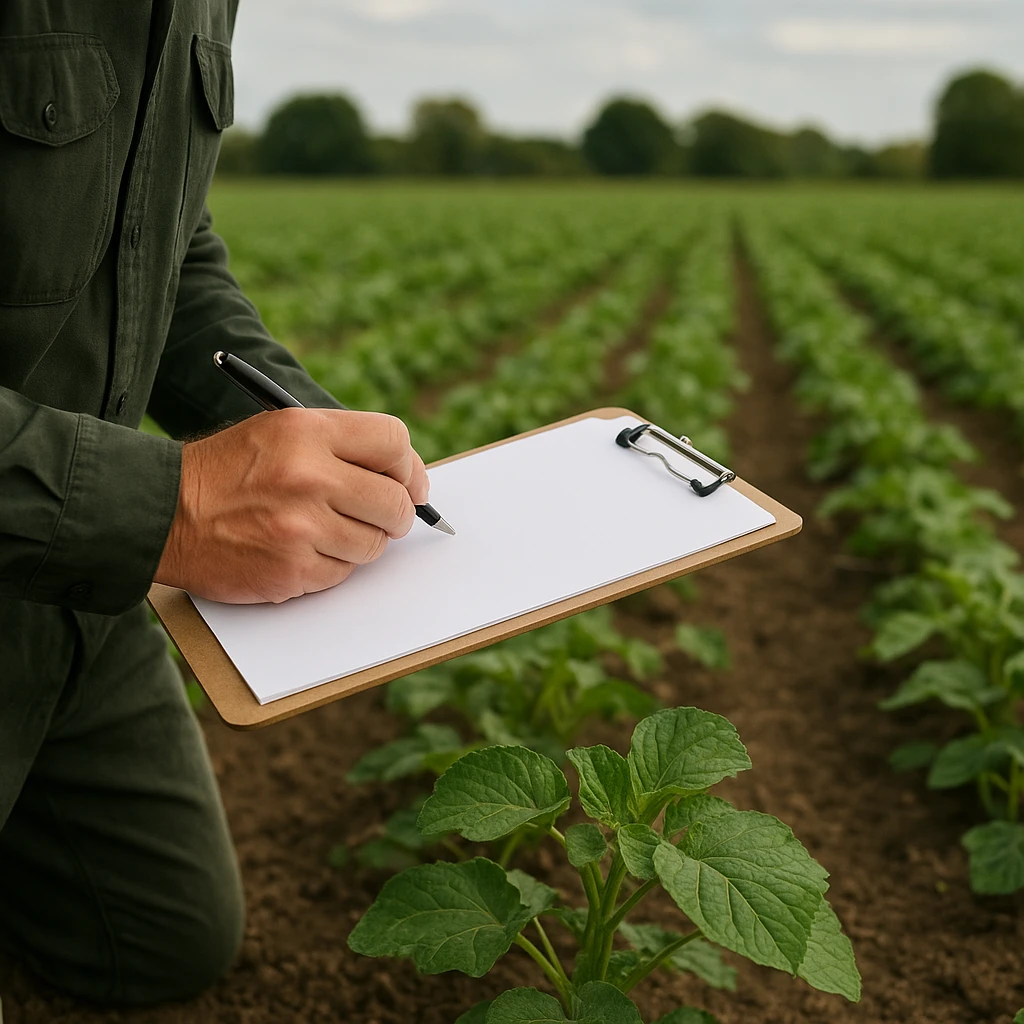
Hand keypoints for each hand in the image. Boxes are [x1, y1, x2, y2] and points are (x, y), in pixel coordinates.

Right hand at [154, 409, 429, 602]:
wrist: (162, 513)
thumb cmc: (227, 472)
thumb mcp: (279, 432)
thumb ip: (340, 446)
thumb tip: (405, 475)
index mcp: (307, 432)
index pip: (393, 441)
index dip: (408, 466)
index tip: (410, 483)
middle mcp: (309, 477)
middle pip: (394, 501)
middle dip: (396, 513)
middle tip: (384, 516)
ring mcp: (301, 528)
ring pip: (374, 544)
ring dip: (361, 542)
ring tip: (327, 530)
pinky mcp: (292, 570)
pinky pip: (343, 573)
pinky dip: (331, 566)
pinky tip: (303, 550)